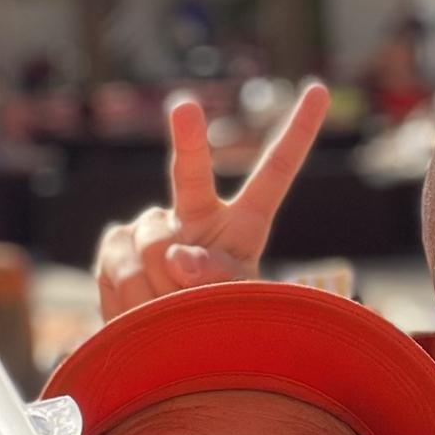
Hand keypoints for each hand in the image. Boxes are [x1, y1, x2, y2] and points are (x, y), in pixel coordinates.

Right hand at [95, 84, 329, 319]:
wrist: (162, 345)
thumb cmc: (215, 324)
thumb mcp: (234, 305)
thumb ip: (218, 280)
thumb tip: (179, 258)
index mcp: (243, 223)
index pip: (275, 173)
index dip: (298, 132)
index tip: (318, 89)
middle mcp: (197, 212)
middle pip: (190, 173)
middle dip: (187, 138)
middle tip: (186, 106)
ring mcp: (153, 226)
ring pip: (154, 243)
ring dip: (160, 289)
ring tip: (170, 313)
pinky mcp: (116, 243)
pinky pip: (121, 264)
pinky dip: (131, 296)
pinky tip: (140, 310)